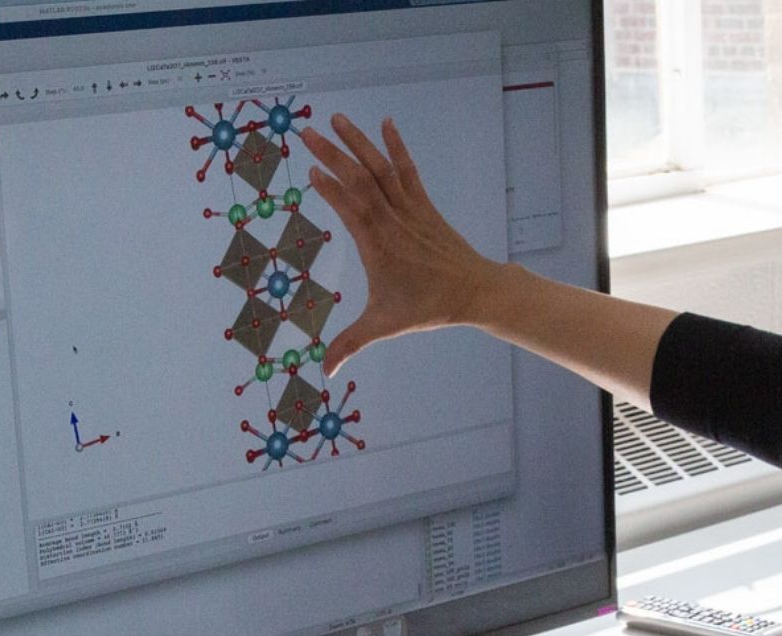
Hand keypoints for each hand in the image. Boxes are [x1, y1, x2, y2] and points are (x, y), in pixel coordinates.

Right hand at [300, 114, 505, 375]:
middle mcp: (392, 220)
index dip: (331, 189)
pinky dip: (396, 147)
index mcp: (378, 246)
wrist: (475, 292)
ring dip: (358, 142)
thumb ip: (351, 343)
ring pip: (380, 169)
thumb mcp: (385, 326)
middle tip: (306, 133)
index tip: (310, 170)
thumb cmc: (428, 308)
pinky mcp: (423, 205)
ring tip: (336, 119)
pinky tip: (386, 124)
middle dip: (333, 155)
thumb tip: (325, 371)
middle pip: (360, 181)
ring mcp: (409, 209)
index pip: (351, 210)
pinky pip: (407, 170)